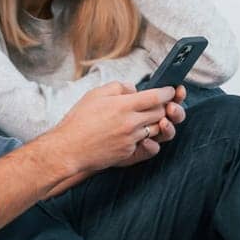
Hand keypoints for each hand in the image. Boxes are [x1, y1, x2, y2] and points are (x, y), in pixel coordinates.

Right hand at [46, 81, 177, 174]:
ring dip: (155, 122)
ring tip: (145, 118)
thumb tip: (134, 89)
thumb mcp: (95, 94)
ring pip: (156, 129)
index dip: (167, 92)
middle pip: (161, 113)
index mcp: (124, 105)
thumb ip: (118, 87)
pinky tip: (133, 132)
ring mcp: (131, 139)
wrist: (69, 149)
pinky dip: (143, 136)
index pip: (156, 97)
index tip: (170, 90)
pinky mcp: (128, 152)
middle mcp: (131, 123)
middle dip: (163, 107)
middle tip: (158, 103)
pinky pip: (144, 142)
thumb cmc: (79, 120)